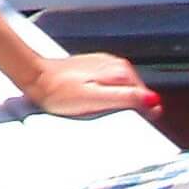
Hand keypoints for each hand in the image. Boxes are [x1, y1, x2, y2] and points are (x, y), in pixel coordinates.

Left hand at [23, 51, 161, 119]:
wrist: (35, 78)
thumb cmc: (59, 92)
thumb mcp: (95, 99)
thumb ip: (125, 98)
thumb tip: (153, 101)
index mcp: (120, 71)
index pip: (147, 97)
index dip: (143, 114)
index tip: (133, 124)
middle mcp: (114, 64)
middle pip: (136, 93)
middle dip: (128, 108)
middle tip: (109, 118)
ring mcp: (103, 65)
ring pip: (123, 89)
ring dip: (117, 102)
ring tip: (98, 111)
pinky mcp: (92, 68)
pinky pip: (109, 86)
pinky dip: (105, 96)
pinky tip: (92, 103)